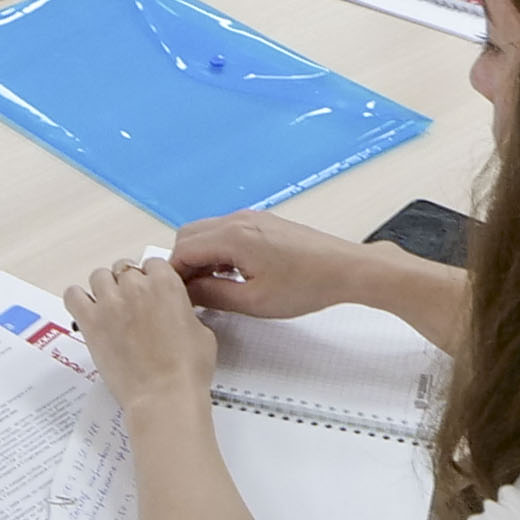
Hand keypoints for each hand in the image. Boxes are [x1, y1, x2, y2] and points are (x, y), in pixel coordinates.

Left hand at [64, 254, 214, 416]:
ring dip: (104, 289)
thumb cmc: (186, 370)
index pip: (153, 264)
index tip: (151, 292)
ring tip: (110, 309)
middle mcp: (136, 286)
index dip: (152, 279)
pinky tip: (87, 312)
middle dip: (128, 284)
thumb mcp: (202, 332)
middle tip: (132, 306)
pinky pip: (73, 295)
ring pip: (99, 276)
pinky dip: (78, 300)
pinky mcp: (91, 321)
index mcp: (166, 284)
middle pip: (124, 269)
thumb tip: (177, 313)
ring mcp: (110, 302)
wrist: (164, 396)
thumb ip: (184, 312)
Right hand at [164, 212, 375, 323]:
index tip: (177, 297)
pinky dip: (219, 251)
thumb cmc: (307, 284)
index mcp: (233, 236)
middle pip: (189, 235)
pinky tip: (232, 274)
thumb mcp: (254, 301)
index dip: (174, 276)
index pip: (182, 250)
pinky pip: (226, 232)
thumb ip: (213, 294)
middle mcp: (239, 220)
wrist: (345, 269)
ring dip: (202, 257)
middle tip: (193, 293)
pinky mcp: (263, 222)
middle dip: (184, 263)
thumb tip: (187, 292)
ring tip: (213, 287)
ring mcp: (252, 218)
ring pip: (207, 232)